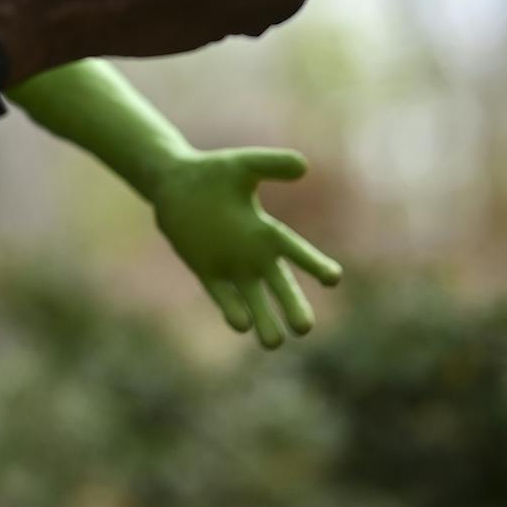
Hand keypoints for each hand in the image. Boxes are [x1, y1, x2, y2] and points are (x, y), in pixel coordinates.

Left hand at [151, 147, 342, 348]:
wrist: (173, 184)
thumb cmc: (212, 173)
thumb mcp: (242, 165)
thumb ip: (271, 163)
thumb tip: (304, 166)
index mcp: (267, 231)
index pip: (296, 251)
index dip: (314, 264)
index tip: (333, 278)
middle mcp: (254, 255)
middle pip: (280, 286)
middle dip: (292, 306)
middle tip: (305, 328)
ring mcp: (231, 266)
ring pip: (254, 300)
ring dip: (264, 320)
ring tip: (274, 342)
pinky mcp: (206, 271)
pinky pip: (222, 295)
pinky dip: (231, 309)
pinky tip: (240, 323)